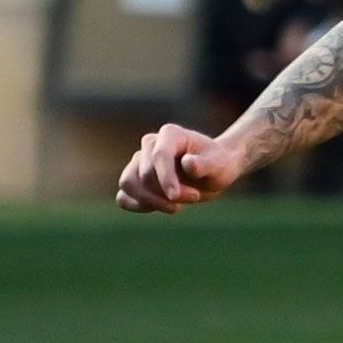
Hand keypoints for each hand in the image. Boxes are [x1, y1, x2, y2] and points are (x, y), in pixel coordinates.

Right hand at [116, 122, 243, 210]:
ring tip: (176, 207)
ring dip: (150, 201)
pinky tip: (158, 208)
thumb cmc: (217, 165)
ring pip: (128, 184)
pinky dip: (137, 206)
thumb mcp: (219, 165)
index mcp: (170, 134)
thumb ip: (205, 164)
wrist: (212, 173)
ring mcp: (138, 161)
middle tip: (195, 197)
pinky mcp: (134, 180)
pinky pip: (123, 197)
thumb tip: (187, 163)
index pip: (159, 156)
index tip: (176, 197)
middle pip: (145, 174)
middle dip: (167, 193)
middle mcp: (150, 144)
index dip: (166, 178)